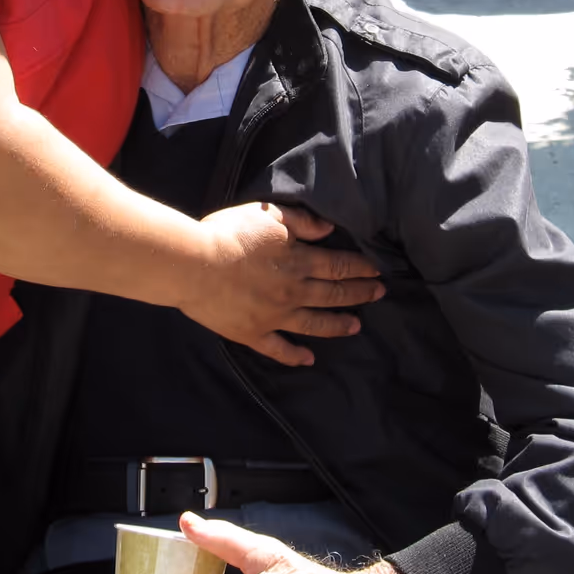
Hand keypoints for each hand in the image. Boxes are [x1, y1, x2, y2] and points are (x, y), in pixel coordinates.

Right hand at [182, 204, 383, 366]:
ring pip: (314, 324)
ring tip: (356, 326)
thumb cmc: (227, 234)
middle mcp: (293, 292)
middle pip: (333, 294)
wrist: (194, 266)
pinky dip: (295, 356)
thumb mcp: (267, 215)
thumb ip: (300, 222)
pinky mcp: (253, 333)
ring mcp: (275, 317)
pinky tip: (309, 359)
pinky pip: (279, 349)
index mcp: (298, 261)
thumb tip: (329, 230)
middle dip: (359, 293)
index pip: (338, 265)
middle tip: (379, 294)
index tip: (377, 270)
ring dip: (338, 325)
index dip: (360, 267)